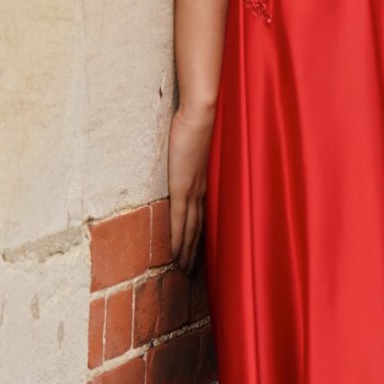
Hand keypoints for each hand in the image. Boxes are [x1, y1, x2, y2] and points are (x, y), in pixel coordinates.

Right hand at [168, 105, 214, 272]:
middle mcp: (204, 190)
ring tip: (184, 270)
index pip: (205, 215)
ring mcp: (193, 190)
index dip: (201, 234)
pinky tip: (175, 255)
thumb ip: (199, 153)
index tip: (199, 251)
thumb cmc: (206, 119)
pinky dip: (178, 239)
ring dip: (187, 251)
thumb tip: (193, 153)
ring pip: (191, 230)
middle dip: (196, 250)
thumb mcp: (203, 142)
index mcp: (209, 180)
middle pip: (201, 228)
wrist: (204, 111)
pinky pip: (179, 220)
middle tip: (192, 272)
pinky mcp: (182, 188)